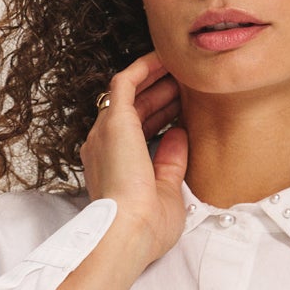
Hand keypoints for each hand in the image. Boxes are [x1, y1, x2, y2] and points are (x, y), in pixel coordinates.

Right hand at [78, 48, 188, 265]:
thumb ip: (171, 162)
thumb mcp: (166, 192)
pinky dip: (144, 68)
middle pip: (132, 111)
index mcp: (113, 168)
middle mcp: (103, 147)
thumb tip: (179, 134)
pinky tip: (165, 59)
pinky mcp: (113, 121)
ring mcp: (105, 132)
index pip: (136, 134)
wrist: (128, 231)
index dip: (160, 119)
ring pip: (129, 93)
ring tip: (181, 69)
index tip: (183, 113)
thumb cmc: (146, 227)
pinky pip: (125, 82)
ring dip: (155, 80)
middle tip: (187, 88)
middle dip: (160, 97)